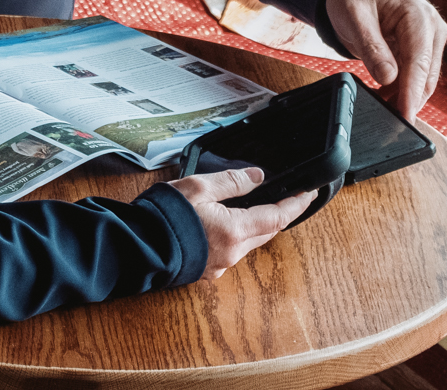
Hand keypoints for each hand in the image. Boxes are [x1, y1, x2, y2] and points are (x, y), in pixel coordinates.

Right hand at [165, 167, 314, 281]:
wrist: (138, 249)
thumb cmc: (164, 218)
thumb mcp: (199, 186)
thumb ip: (231, 181)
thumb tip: (257, 177)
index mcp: (234, 231)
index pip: (278, 217)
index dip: (296, 204)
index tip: (308, 194)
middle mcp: (232, 253)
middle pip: (266, 232)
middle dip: (277, 214)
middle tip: (284, 197)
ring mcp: (219, 265)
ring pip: (249, 243)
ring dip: (255, 226)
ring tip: (252, 206)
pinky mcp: (207, 270)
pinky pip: (231, 251)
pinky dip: (236, 236)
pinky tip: (224, 224)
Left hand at [324, 0, 446, 120]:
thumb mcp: (353, 18)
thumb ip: (371, 48)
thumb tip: (389, 79)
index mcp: (418, 15)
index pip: (418, 62)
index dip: (411, 93)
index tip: (405, 116)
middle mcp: (432, 27)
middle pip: (426, 76)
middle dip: (408, 100)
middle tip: (387, 123)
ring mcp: (431, 39)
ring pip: (424, 80)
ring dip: (404, 97)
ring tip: (380, 109)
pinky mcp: (424, 49)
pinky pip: (416, 76)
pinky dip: (401, 90)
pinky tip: (384, 97)